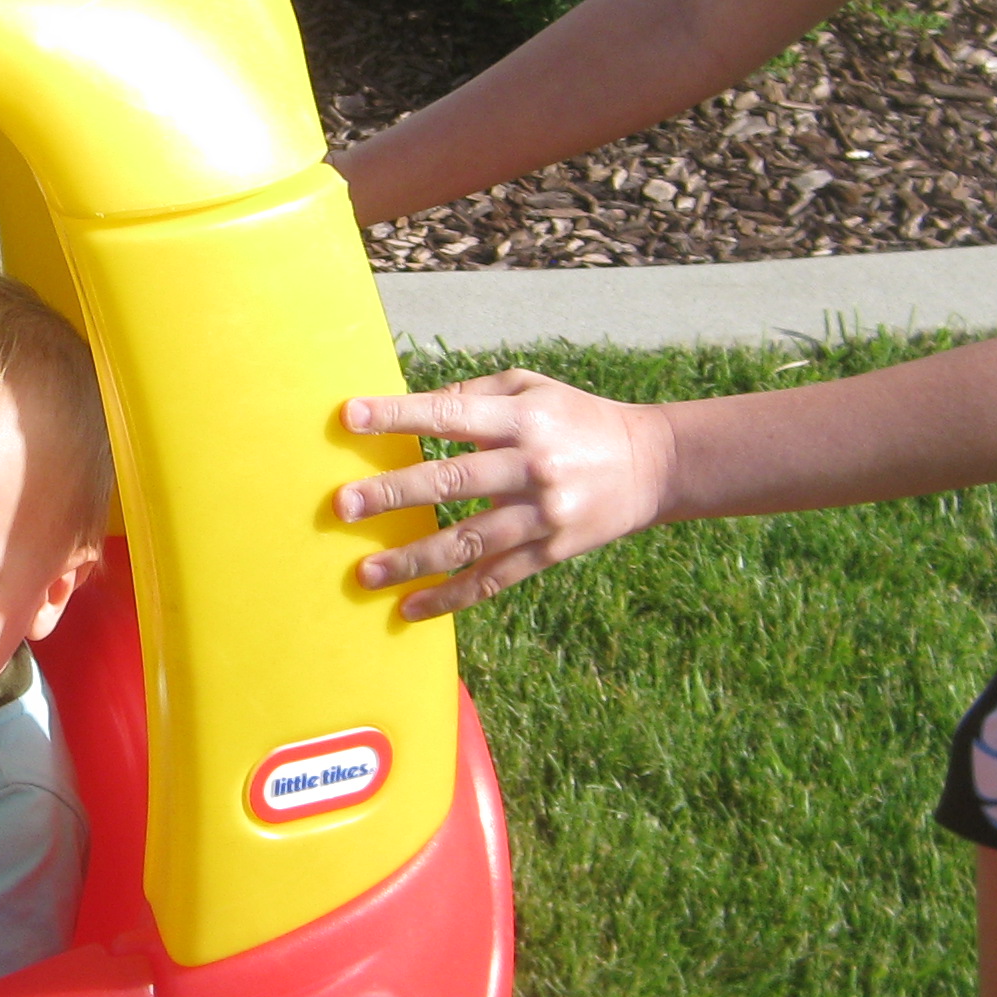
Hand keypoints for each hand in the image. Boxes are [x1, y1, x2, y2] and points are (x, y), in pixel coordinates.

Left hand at [336, 370, 676, 616]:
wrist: (653, 465)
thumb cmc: (578, 418)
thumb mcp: (534, 388)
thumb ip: (474, 392)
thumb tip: (413, 405)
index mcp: (522, 418)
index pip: (450, 413)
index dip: (399, 414)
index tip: (349, 415)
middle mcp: (530, 466)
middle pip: (453, 481)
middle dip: (393, 493)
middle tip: (343, 506)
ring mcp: (542, 514)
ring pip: (468, 541)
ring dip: (413, 560)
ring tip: (364, 574)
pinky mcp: (551, 552)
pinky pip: (494, 580)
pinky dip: (451, 597)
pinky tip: (410, 608)